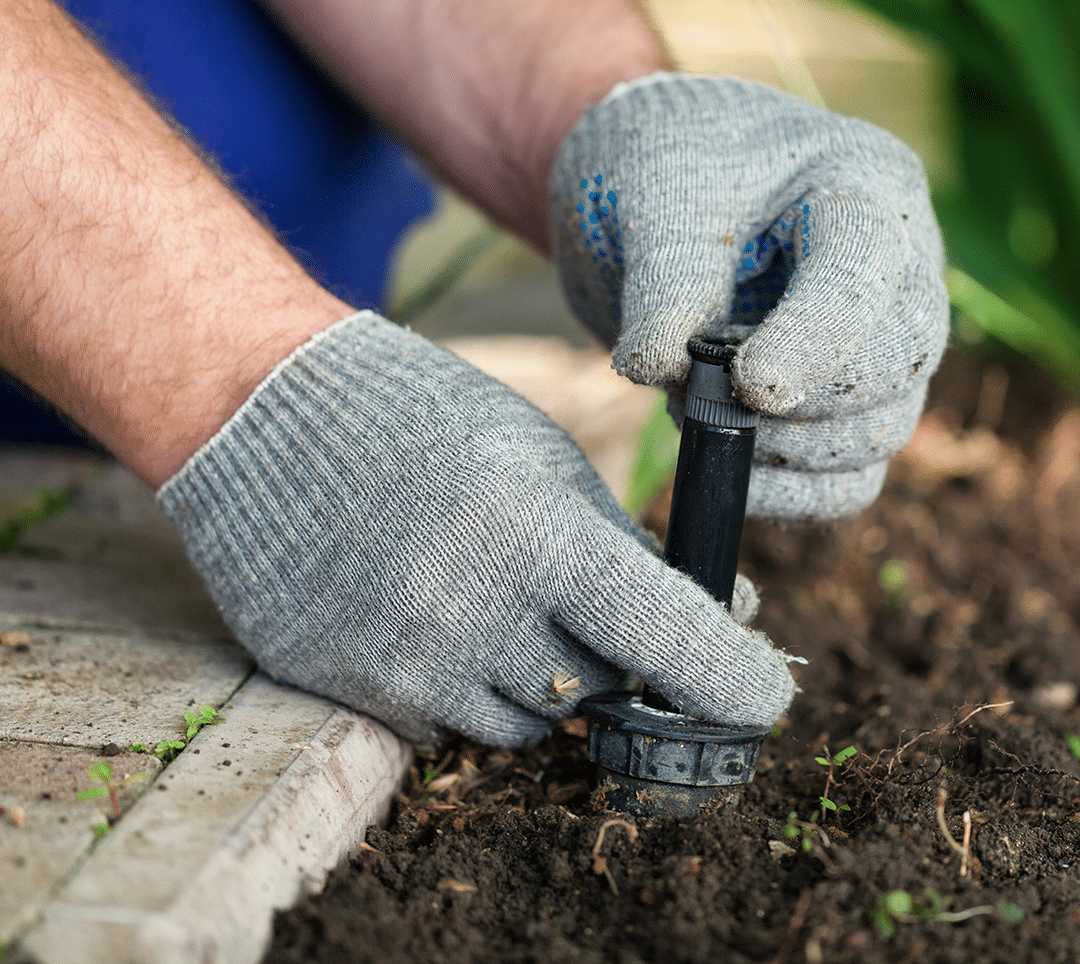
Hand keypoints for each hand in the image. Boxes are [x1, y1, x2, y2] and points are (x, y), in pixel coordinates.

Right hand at [159, 312, 794, 745]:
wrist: (268, 416)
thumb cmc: (424, 419)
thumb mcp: (540, 456)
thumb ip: (625, 543)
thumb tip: (721, 613)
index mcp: (535, 533)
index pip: (665, 634)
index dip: (730, 677)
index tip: (766, 699)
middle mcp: (474, 611)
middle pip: (601, 692)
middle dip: (615, 659)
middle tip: (585, 605)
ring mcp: (408, 659)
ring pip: (528, 725)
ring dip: (541, 679)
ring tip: (495, 597)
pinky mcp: (354, 686)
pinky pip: (451, 728)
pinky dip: (470, 689)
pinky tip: (438, 617)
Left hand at [549, 73, 949, 518]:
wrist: (651, 194)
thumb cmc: (663, 169)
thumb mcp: (656, 205)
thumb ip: (664, 286)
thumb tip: (658, 370)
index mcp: (861, 186)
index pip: (865, 275)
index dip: (814, 342)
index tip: (749, 388)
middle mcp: (895, 265)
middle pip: (899, 362)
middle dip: (802, 405)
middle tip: (695, 395)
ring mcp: (877, 339)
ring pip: (880, 430)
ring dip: (786, 452)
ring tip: (690, 410)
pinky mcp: (843, 401)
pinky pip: (850, 478)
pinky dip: (793, 495)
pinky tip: (729, 474)